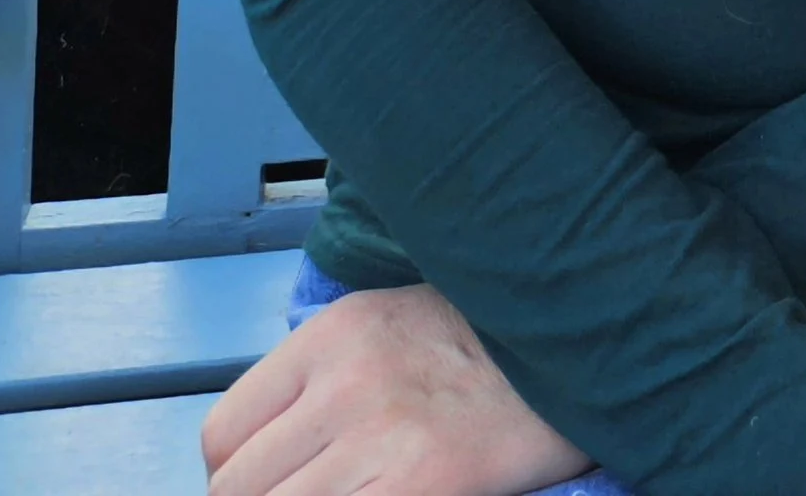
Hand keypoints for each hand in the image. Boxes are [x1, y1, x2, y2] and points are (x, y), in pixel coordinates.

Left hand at [200, 280, 590, 495]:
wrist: (582, 341)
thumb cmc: (482, 344)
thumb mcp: (388, 326)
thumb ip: (320, 378)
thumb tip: (259, 460)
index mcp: (333, 333)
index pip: (223, 435)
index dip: (235, 477)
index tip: (268, 486)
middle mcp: (346, 380)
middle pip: (238, 489)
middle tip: (317, 492)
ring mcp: (382, 436)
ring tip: (353, 493)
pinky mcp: (423, 484)